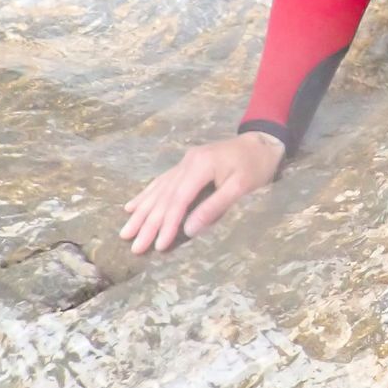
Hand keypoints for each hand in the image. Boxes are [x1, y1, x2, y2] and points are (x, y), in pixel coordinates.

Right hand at [120, 131, 284, 253]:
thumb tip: (189, 230)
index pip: (179, 200)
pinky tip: (131, 206)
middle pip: (164, 197)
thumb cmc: (256, 167)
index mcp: (201, 166)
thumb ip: (215, 206)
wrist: (262, 141)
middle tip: (134, 246)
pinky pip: (161, 182)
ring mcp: (184, 162)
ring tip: (125, 232)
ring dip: (141, 212)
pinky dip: (146, 195)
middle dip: (148, 223)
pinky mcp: (186, 165)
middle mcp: (187, 162)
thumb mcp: (242, 187)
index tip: (157, 246)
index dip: (168, 224)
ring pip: (158, 190)